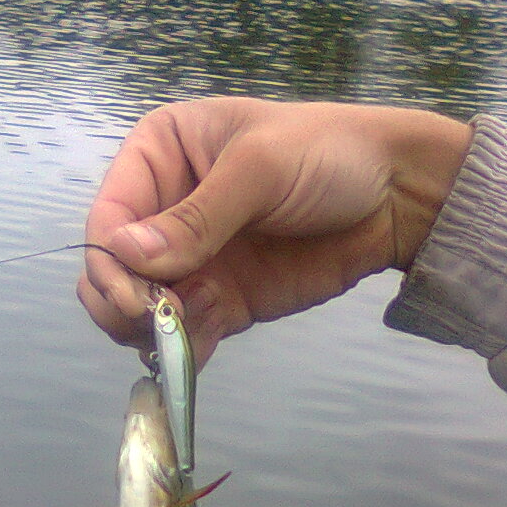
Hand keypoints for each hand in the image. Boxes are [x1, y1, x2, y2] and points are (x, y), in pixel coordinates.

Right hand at [81, 98, 471, 365]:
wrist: (396, 195)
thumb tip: (126, 255)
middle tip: (155, 321)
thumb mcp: (259, 170)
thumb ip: (197, 217)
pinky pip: (184, 333)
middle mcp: (164, 208)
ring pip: (139, 308)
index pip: (110, 216)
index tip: (132, 296)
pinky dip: (182, 349)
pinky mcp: (221, 299)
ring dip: (151, 330)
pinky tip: (195, 353)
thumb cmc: (328, 154)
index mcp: (160, 155)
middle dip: (123, 301)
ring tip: (186, 331)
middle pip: (113, 269)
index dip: (110, 260)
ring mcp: (191, 259)